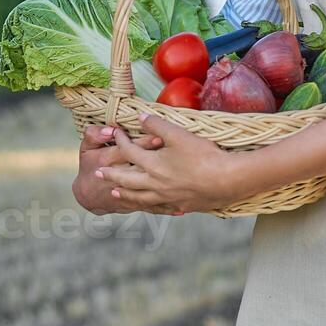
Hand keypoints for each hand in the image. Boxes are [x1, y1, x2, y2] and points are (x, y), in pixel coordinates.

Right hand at [73, 124, 175, 215]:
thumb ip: (94, 135)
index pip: (129, 149)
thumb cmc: (89, 166)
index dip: (145, 142)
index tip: (161, 136)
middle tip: (178, 155)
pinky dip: (168, 207)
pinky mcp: (136, 203)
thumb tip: (110, 129)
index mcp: (109, 159)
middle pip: (142, 167)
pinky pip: (153, 206)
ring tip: (184, 178)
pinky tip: (184, 207)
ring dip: (167, 183)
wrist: (88, 194)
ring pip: (150, 188)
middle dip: (160, 160)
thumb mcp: (87, 148)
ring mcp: (129, 192)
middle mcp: (121, 176)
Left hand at [94, 112, 248, 214]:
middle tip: (98, 174)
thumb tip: (140, 117)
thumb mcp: (180, 135)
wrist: (227, 180)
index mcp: (153, 165)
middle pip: (127, 180)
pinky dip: (149, 207)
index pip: (129, 152)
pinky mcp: (181, 206)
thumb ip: (158, 125)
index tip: (116, 134)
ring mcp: (167, 198)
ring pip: (139, 198)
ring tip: (116, 194)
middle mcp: (155, 184)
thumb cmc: (204, 156)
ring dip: (125, 195)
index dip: (121, 141)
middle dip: (112, 175)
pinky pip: (158, 208)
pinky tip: (149, 206)